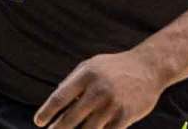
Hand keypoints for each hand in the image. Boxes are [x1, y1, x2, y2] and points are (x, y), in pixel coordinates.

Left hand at [34, 51, 163, 127]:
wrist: (148, 67)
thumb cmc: (114, 67)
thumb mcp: (91, 65)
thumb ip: (72, 81)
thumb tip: (54, 102)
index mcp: (86, 75)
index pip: (60, 97)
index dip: (47, 112)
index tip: (38, 122)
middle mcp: (98, 90)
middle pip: (71, 117)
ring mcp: (112, 104)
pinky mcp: (125, 116)